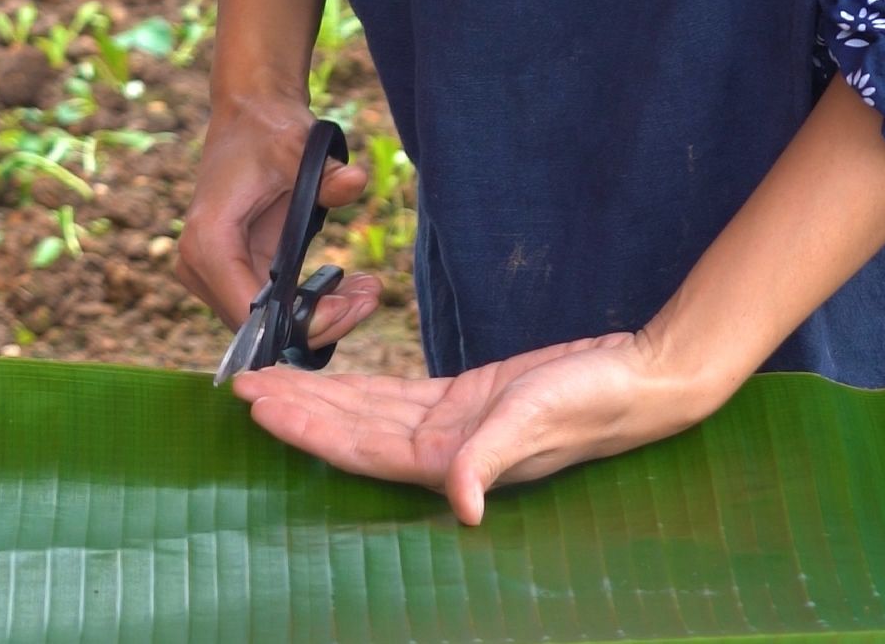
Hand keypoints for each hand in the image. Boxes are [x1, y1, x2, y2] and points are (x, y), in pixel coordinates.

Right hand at [178, 94, 379, 346]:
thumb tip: (355, 182)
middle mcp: (199, 266)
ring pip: (265, 325)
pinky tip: (350, 287)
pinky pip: (269, 309)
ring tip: (369, 291)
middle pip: (258, 327)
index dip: (300, 321)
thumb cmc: (269, 132)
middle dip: (319, 323)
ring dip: (319, 318)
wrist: (251, 118)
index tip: (350, 306)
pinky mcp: (230, 274)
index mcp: (209, 239)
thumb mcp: (301, 149)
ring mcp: (211, 275)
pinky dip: (309, 306)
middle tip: (371, 297)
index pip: (248, 309)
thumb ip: (327, 173)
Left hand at [230, 332, 733, 523]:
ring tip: (269, 380)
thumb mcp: (540, 417)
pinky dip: (363, 386)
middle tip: (240, 385)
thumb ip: (492, 459)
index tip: (261, 407)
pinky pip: (400, 393)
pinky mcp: (470, 398)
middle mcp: (444, 451)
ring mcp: (455, 425)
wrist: (644, 377)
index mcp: (452, 461)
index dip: (308, 430)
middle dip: (298, 411)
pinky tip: (333, 378)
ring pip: (369, 412)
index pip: (359, 449)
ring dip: (321, 397)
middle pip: (351, 432)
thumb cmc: (598, 400)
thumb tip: (463, 508)